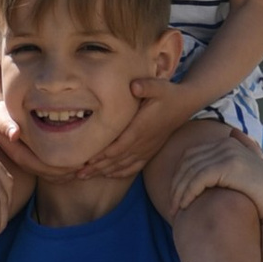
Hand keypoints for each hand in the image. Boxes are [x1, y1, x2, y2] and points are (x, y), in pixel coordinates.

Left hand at [77, 82, 197, 183]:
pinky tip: (108, 174)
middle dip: (97, 167)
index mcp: (141, 128)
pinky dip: (120, 172)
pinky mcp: (150, 151)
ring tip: (86, 176)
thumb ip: (146, 86)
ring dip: (104, 172)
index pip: (118, 146)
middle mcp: (143, 142)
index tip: (86, 159)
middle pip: (116, 160)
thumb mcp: (159, 86)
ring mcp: (146, 149)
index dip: (102, 155)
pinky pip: (134, 167)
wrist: (185, 104)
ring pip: (123, 166)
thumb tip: (134, 86)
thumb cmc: (168, 94)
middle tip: (78, 173)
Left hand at [160, 121, 262, 218]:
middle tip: (172, 204)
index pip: (191, 154)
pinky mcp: (229, 165)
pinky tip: (185, 206)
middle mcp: (227, 143)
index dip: (179, 174)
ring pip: (191, 171)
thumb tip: (234, 131)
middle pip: (188, 161)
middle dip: (176, 183)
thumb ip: (244, 148)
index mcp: (228, 142)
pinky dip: (188, 192)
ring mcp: (229, 152)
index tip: (175, 193)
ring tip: (175, 209)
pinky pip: (199, 178)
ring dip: (179, 191)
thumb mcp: (252, 165)